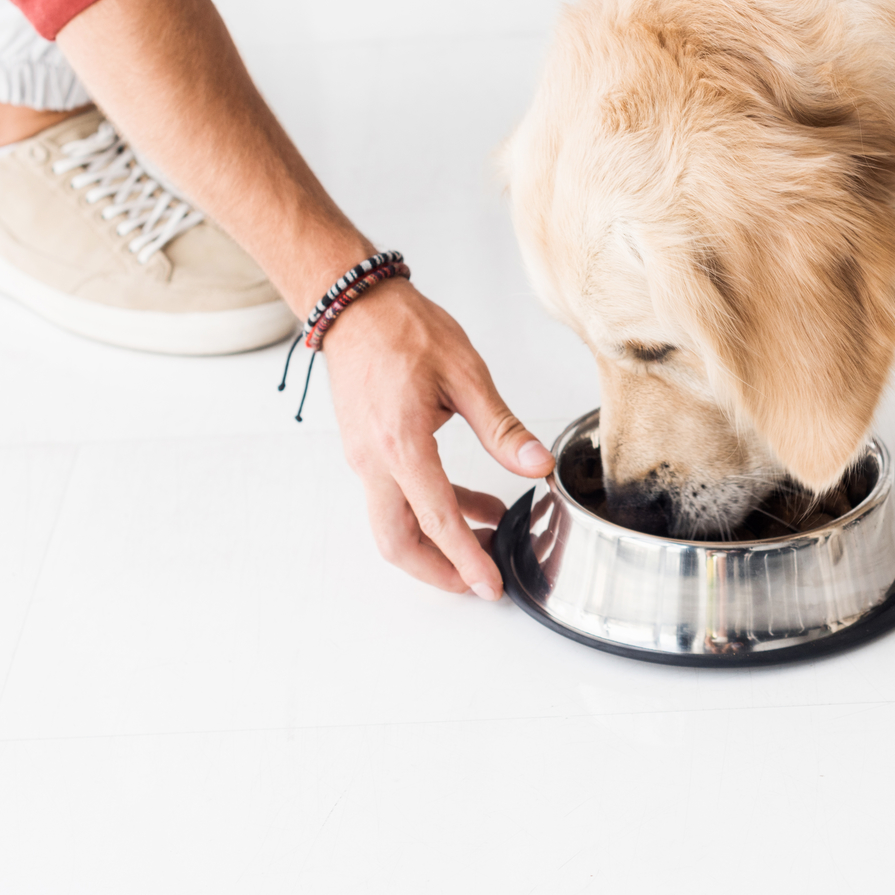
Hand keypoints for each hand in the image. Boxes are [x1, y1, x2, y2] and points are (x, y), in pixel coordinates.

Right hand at [324, 278, 554, 597]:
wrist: (356, 307)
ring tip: (488, 541)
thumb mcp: (465, 374)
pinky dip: (432, 511)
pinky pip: (397, 497)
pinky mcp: (369, 452)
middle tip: (480, 583)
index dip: (465, 559)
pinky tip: (474, 505)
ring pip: (395, 524)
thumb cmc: (405, 330)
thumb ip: (502, 429)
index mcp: (401, 444)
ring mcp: (366, 459)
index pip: (436, 519)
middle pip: (398, 541)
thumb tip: (537, 466)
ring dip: (438, 542)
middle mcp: (375, 460)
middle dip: (439, 571)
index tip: (489, 586)